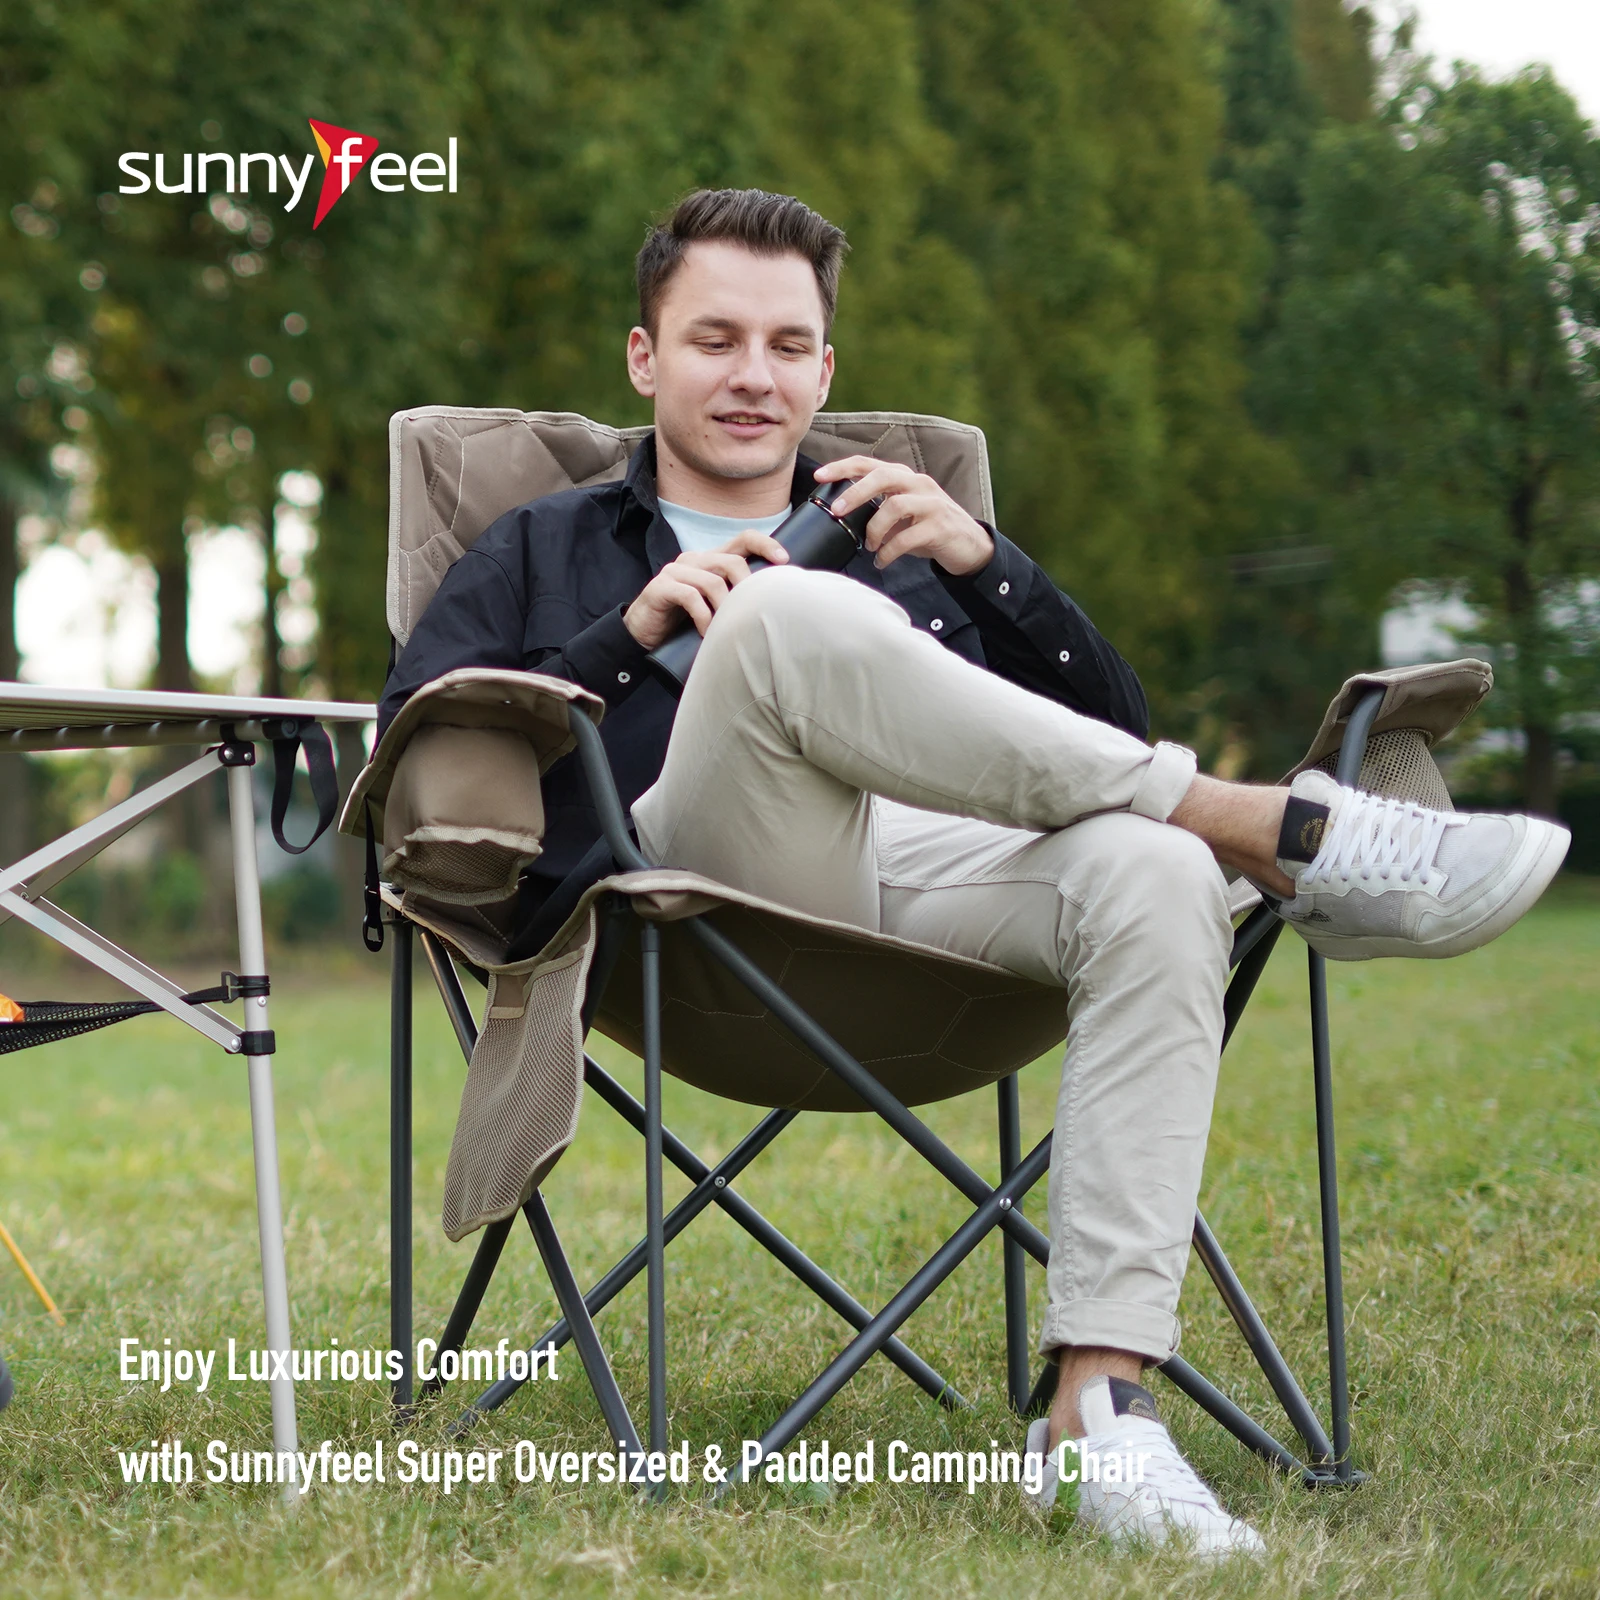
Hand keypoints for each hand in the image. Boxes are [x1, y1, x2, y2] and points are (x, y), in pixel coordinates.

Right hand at [622, 528, 789, 648]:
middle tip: (751, 613)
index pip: (743, 539)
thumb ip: (735, 597)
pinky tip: (707, 633)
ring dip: (725, 609)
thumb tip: (773, 602)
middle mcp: (694, 559)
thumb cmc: (684, 620)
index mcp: (710, 559)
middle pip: (732, 561)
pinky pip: (690, 597)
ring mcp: (676, 571)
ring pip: (713, 581)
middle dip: (746, 588)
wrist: (643, 632)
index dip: (765, 544)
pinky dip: (704, 617)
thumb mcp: (715, 605)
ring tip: (729, 630)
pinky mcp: (661, 587)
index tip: (784, 560)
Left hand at [814, 455, 993, 575]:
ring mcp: (931, 504)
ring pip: (894, 506)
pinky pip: (907, 537)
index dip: (843, 467)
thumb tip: (842, 517)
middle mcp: (919, 484)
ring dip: (874, 529)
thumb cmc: (929, 529)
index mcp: (905, 478)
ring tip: (870, 546)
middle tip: (837, 510)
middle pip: (883, 476)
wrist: (969, 546)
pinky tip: (882, 561)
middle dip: (855, 492)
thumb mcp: (902, 515)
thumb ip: (877, 510)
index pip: (870, 464)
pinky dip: (889, 552)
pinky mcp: (940, 526)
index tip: (820, 476)